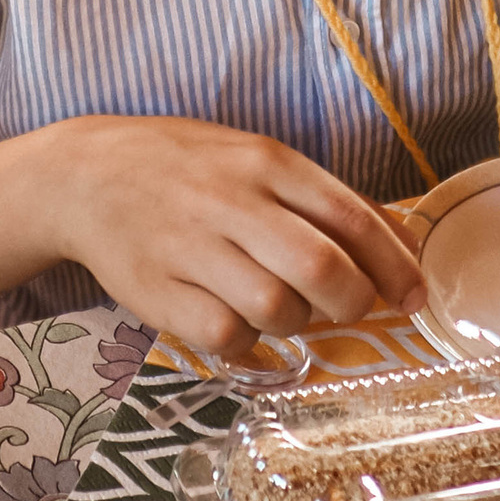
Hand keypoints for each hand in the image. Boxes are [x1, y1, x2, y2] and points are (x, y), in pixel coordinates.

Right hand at [48, 116, 424, 363]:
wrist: (84, 175)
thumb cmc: (186, 170)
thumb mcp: (256, 159)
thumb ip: (323, 200)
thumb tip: (401, 244)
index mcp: (266, 162)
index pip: (351, 218)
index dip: (395, 266)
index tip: (415, 298)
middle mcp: (232, 201)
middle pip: (322, 270)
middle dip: (353, 304)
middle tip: (347, 310)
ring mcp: (192, 247)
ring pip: (278, 309)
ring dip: (295, 321)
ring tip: (278, 305)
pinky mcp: (158, 291)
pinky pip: (227, 335)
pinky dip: (245, 340)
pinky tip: (235, 319)